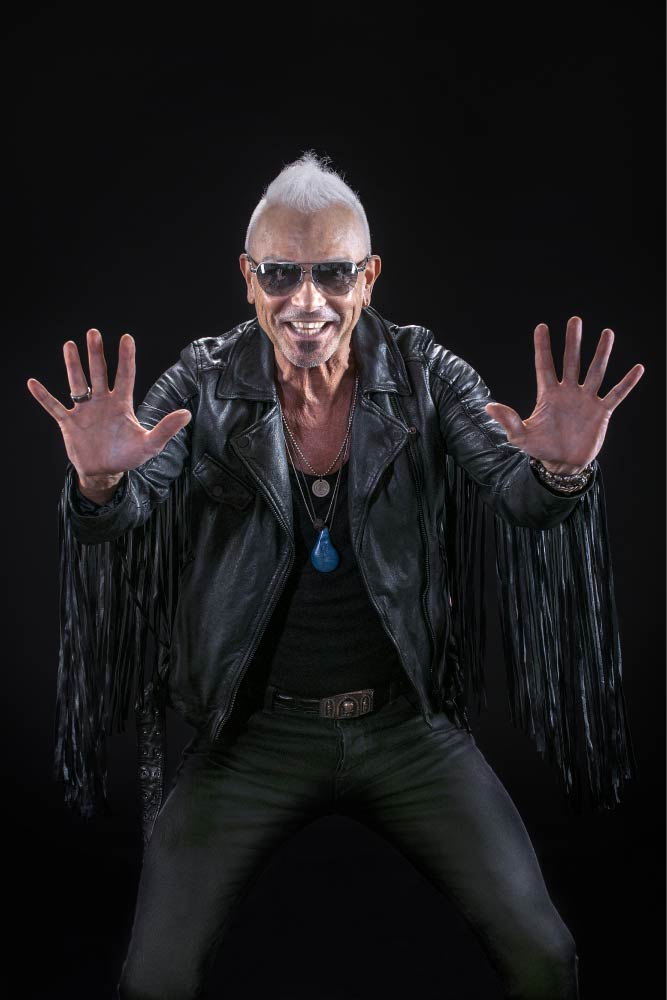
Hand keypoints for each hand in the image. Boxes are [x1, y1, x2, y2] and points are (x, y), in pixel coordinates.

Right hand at [27, 329, 191, 487]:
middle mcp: (102, 402)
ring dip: (73, 365)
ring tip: (69, 344)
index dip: (126, 357)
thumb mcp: (150, 445)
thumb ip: (166, 428)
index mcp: (122, 405)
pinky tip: (33, 383)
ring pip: (77, 382)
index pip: (126, 376)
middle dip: (96, 353)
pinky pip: (54, 406)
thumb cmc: (128, 457)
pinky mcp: (69, 422)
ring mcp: (84, 410)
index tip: (127, 338)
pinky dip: (43, 396)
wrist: (105, 472)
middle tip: (93, 332)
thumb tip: (187, 414)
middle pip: (99, 373)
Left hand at [484, 316, 644, 473]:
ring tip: (607, 333)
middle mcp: (568, 392)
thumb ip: (508, 421)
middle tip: (575, 320)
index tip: (541, 327)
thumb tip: (488, 407)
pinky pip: (616, 394)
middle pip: (571, 361)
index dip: (543, 347)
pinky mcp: (601, 411)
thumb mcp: (521, 436)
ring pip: (595, 371)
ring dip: (602, 353)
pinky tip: (637, 368)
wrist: (563, 464)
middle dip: (573, 341)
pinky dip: (627, 383)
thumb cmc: (541, 449)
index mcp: (548, 394)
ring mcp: (586, 400)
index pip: (545, 365)